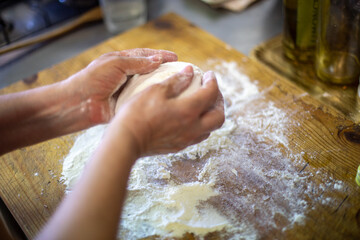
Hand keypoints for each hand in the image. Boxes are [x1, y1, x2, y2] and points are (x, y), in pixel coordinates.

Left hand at [66, 48, 177, 123]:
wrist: (80, 103)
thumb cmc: (93, 79)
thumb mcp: (116, 64)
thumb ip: (137, 62)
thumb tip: (157, 60)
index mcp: (121, 61)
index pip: (144, 56)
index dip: (160, 56)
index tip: (175, 58)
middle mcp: (125, 75)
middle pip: (149, 71)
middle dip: (163, 71)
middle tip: (180, 72)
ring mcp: (126, 91)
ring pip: (147, 87)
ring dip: (160, 87)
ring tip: (177, 87)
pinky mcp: (127, 105)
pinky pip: (142, 101)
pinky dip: (152, 100)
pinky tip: (164, 101)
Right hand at [109, 65, 224, 156]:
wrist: (126, 141)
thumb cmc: (137, 114)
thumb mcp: (155, 91)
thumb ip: (176, 81)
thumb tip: (190, 72)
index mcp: (188, 111)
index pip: (210, 94)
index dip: (213, 82)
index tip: (208, 75)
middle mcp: (192, 128)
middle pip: (219, 117)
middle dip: (219, 102)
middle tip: (211, 91)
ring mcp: (186, 140)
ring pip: (210, 129)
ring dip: (212, 115)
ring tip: (203, 104)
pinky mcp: (178, 147)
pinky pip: (198, 136)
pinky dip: (201, 125)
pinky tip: (190, 118)